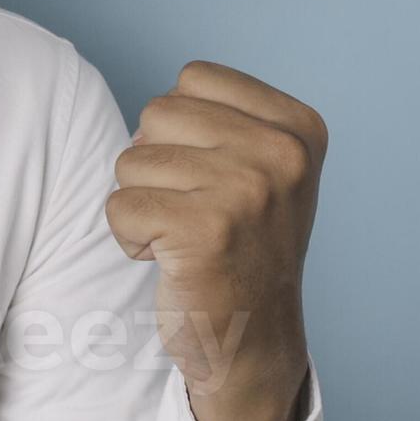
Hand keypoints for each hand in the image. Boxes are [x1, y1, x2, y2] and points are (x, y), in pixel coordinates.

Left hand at [105, 60, 324, 420]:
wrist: (255, 343)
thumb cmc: (242, 247)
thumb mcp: (260, 168)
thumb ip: (217, 119)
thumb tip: (150, 117)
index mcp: (299, 127)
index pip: (194, 77)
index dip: (183, 128)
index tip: (216, 177)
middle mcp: (283, 154)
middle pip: (158, 113)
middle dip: (157, 164)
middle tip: (197, 213)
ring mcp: (248, 191)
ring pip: (132, 160)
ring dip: (143, 203)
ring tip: (187, 237)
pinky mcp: (206, 231)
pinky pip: (119, 206)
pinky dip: (130, 238)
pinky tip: (172, 261)